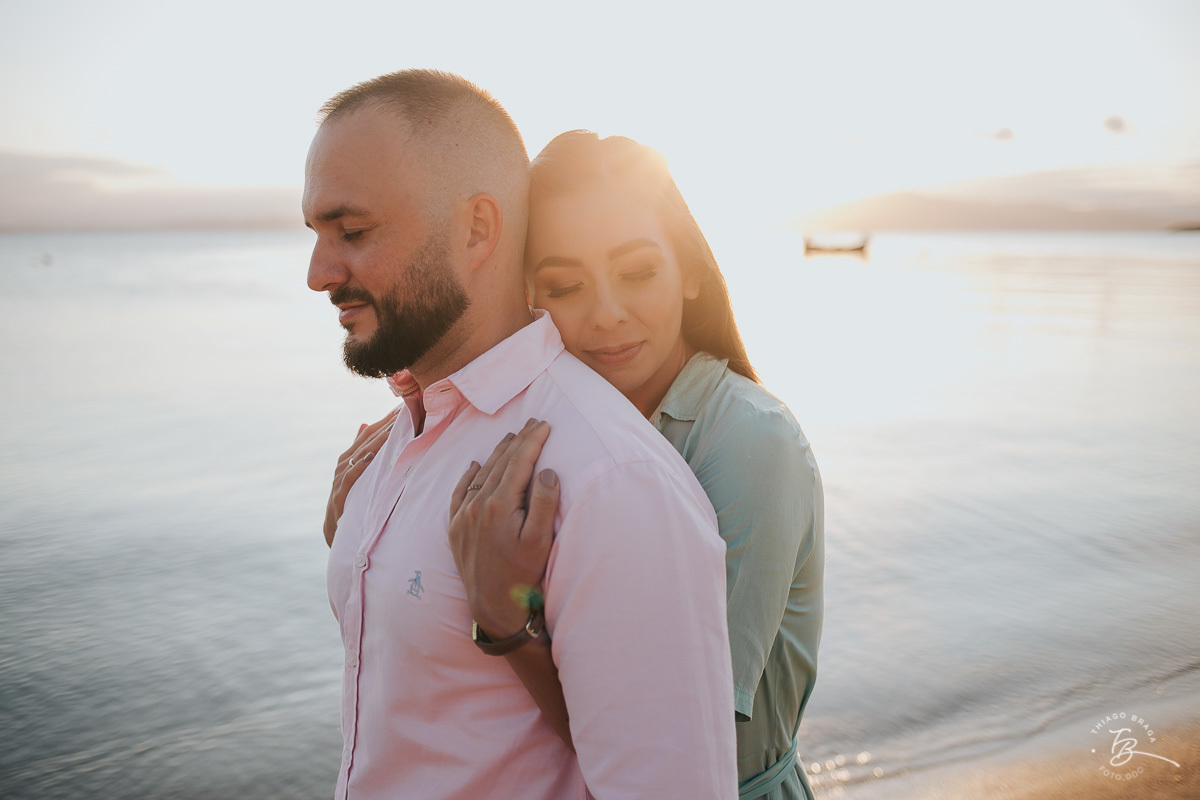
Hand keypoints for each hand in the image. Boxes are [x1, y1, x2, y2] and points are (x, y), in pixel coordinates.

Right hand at [323, 409, 398, 546]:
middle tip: (405, 412)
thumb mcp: (360, 474)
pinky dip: (358, 468)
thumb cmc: (352, 499)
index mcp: (351, 458)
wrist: (336, 531)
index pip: (371, 434)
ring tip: (394, 429)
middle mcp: (344, 465)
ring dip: (376, 442)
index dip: (386, 421)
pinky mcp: (339, 497)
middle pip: (366, 441)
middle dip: (386, 426)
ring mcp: (340, 480)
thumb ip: (361, 450)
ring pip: (359, 456)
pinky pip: (349, 480)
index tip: (404, 407)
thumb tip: (365, 424)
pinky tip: (369, 458)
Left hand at [449, 419, 559, 637]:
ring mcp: (462, 517)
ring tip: (511, 438)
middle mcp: (477, 506)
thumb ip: (545, 503)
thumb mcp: (541, 541)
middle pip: (500, 464)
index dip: (533, 441)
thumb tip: (547, 471)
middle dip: (518, 441)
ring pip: (481, 474)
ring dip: (497, 454)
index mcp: (499, 506)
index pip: (518, 462)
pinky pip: (459, 493)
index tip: (545, 424)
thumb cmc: (523, 575)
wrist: (493, 607)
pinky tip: (475, 465)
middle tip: (532, 423)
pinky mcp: (455, 528)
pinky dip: (468, 476)